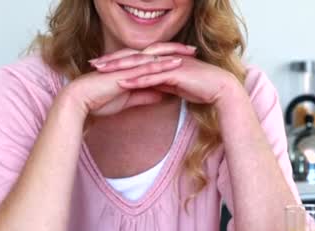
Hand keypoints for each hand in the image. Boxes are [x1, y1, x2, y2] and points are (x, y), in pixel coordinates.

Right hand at [56, 44, 196, 118]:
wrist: (81, 101)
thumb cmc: (100, 100)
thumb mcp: (130, 99)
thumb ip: (145, 95)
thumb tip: (161, 96)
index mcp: (131, 68)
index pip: (155, 60)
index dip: (171, 58)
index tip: (188, 59)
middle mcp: (131, 64)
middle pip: (157, 54)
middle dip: (176, 51)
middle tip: (194, 50)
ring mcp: (128, 67)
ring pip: (154, 58)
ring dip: (173, 54)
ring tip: (190, 53)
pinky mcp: (125, 73)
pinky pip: (146, 68)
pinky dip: (161, 66)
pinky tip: (174, 64)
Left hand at [92, 44, 240, 105]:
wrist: (221, 90)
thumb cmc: (202, 88)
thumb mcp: (176, 86)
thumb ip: (163, 84)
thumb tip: (151, 88)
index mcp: (164, 60)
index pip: (136, 59)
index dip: (118, 61)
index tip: (102, 66)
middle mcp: (164, 58)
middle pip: (133, 57)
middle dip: (112, 60)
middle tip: (93, 64)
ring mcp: (169, 63)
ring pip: (139, 64)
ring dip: (119, 67)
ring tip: (101, 72)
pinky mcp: (175, 72)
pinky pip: (152, 76)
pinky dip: (136, 79)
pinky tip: (122, 82)